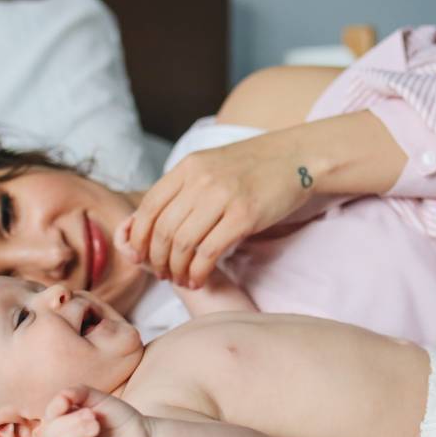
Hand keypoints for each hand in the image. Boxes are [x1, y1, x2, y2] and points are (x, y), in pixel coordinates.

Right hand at [42, 385, 150, 436]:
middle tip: (94, 417)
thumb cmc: (118, 417)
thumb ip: (77, 393)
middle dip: (73, 422)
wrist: (144, 435)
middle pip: (52, 434)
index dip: (54, 408)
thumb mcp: (98, 398)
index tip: (68, 402)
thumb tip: (61, 397)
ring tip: (97, 427)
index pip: (49, 417)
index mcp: (65, 424)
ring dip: (79, 434)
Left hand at [121, 136, 313, 287]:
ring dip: (177, 269)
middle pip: (163, 229)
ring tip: (181, 279)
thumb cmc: (253, 167)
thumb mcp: (211, 166)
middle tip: (162, 274)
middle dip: (157, 259)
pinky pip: (209, 252)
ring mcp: (222, 197)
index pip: (149, 206)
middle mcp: (201, 180)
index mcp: (188, 167)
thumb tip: (154, 222)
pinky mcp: (244, 216)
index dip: (139, 237)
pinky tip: (198, 278)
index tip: (139, 256)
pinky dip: (198, 271)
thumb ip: (184, 188)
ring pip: (183, 244)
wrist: (296, 157)